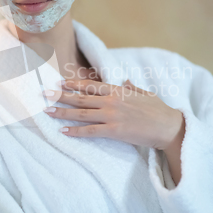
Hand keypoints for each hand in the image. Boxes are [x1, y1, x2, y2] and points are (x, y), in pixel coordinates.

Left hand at [43, 78, 184, 151]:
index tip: (59, 82)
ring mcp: (112, 115)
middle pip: (80, 98)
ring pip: (81, 113)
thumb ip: (132, 87)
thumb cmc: (159, 110)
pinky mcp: (114, 130)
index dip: (73, 84)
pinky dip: (75, 131)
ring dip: (62, 112)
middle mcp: (111, 101)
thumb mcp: (145, 93)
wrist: (168, 127)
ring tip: (47, 110)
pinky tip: (63, 131)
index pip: (90, 85)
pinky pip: (90, 131)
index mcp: (118, 91)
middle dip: (60, 95)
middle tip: (44, 93)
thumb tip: (124, 81)